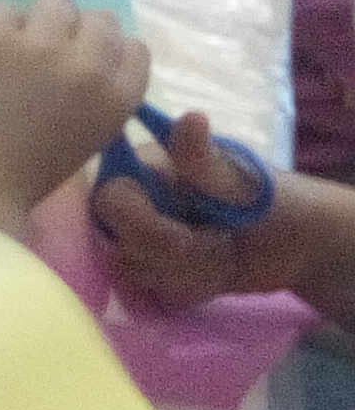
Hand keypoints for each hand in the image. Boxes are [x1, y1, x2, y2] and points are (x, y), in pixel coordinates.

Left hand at [0, 0, 144, 232]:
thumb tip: (82, 59)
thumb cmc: (24, 174)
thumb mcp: (86, 137)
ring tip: (10, 51)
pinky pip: (0, 7)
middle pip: (99, 19)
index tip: (81, 61)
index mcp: (118, 99)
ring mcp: (41, 45)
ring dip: (35, 22)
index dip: (105, 51)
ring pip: (54, 3)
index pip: (134, 48)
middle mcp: (89, 66)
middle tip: (42, 53)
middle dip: (74, 32)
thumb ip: (95, 96)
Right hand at [92, 117, 276, 307]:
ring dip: (192, 271)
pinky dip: (194, 287)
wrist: (298, 244)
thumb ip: (203, 159)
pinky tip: (218, 270)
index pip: (111, 202)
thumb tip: (190, 117)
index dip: (142, 226)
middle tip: (219, 241)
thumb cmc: (269, 199)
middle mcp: (135, 204)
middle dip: (177, 254)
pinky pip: (156, 292)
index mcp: (143, 171)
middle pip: (121, 245)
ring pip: (139, 273)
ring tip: (224, 254)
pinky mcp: (158, 271)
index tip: (185, 238)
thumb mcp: (239, 179)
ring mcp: (144, 239)